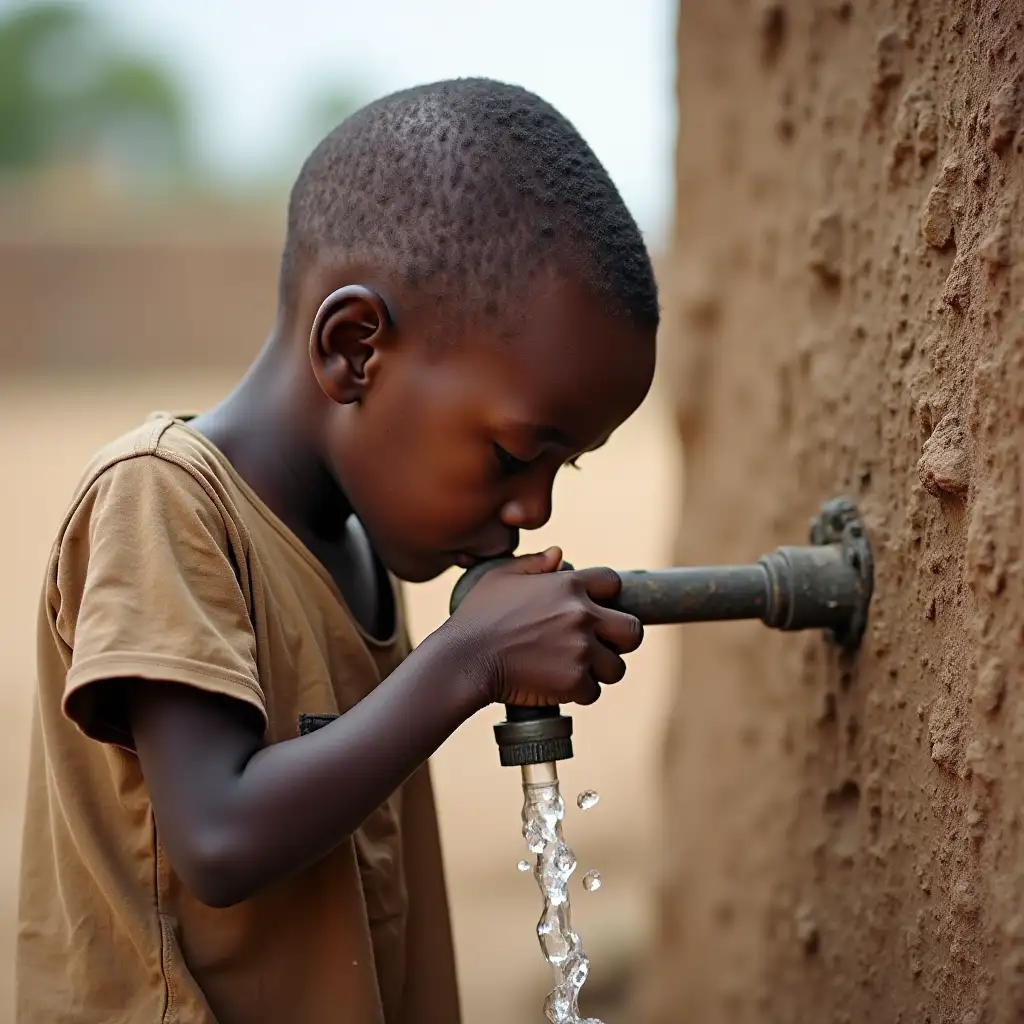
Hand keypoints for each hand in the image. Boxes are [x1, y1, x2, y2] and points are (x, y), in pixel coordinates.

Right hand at [449, 546, 643, 706]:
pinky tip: (557, 686)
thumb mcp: (500, 578)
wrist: (464, 659)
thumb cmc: (477, 617)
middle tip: (599, 646)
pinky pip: (593, 692)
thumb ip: (533, 564)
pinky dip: (577, 693)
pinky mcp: (574, 681)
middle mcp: (582, 615)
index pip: (613, 582)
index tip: (595, 608)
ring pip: (616, 667)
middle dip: (620, 640)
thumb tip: (559, 555)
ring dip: (599, 671)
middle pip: (632, 630)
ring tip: (574, 670)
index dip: (607, 596)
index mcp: (568, 585)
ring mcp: (581, 649)